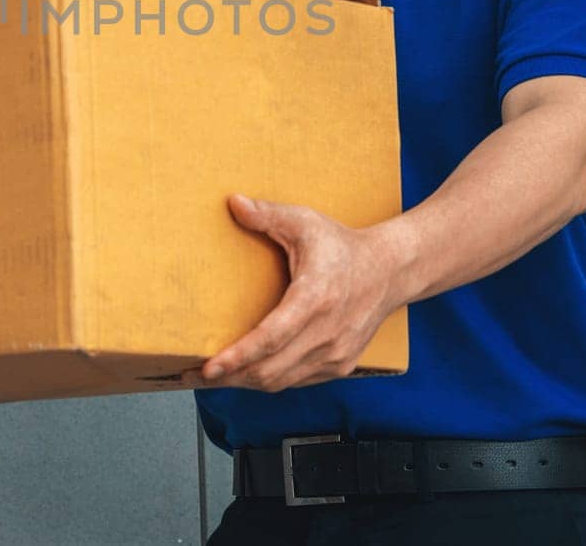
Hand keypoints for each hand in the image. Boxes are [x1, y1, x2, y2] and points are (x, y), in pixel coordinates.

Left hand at [193, 194, 404, 392]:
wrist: (391, 271)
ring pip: (281, 382)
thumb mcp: (305, 222)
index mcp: (316, 299)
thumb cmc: (344, 247)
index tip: (210, 367)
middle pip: (270, 370)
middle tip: (194, 373)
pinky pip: (296, 381)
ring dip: (245, 383)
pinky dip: (268, 380)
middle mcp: (327, 333)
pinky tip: (246, 373)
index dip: (238, 357)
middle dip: (230, 377)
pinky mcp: (339, 365)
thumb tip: (233, 203)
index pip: (271, 339)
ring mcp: (335, 354)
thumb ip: (268, 214)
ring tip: (213, 378)